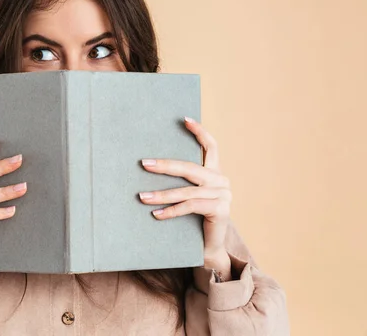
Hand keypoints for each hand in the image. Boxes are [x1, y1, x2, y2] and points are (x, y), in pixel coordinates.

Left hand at [139, 117, 231, 272]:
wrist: (209, 248)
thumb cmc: (193, 220)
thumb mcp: (188, 196)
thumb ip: (182, 182)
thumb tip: (150, 165)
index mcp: (215, 173)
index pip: (211, 147)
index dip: (199, 132)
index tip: (184, 119)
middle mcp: (222, 181)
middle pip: (191, 168)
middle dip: (165, 166)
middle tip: (144, 164)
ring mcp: (224, 195)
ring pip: (187, 191)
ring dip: (162, 194)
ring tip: (142, 197)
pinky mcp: (221, 210)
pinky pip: (191, 207)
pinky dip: (171, 211)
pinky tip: (156, 214)